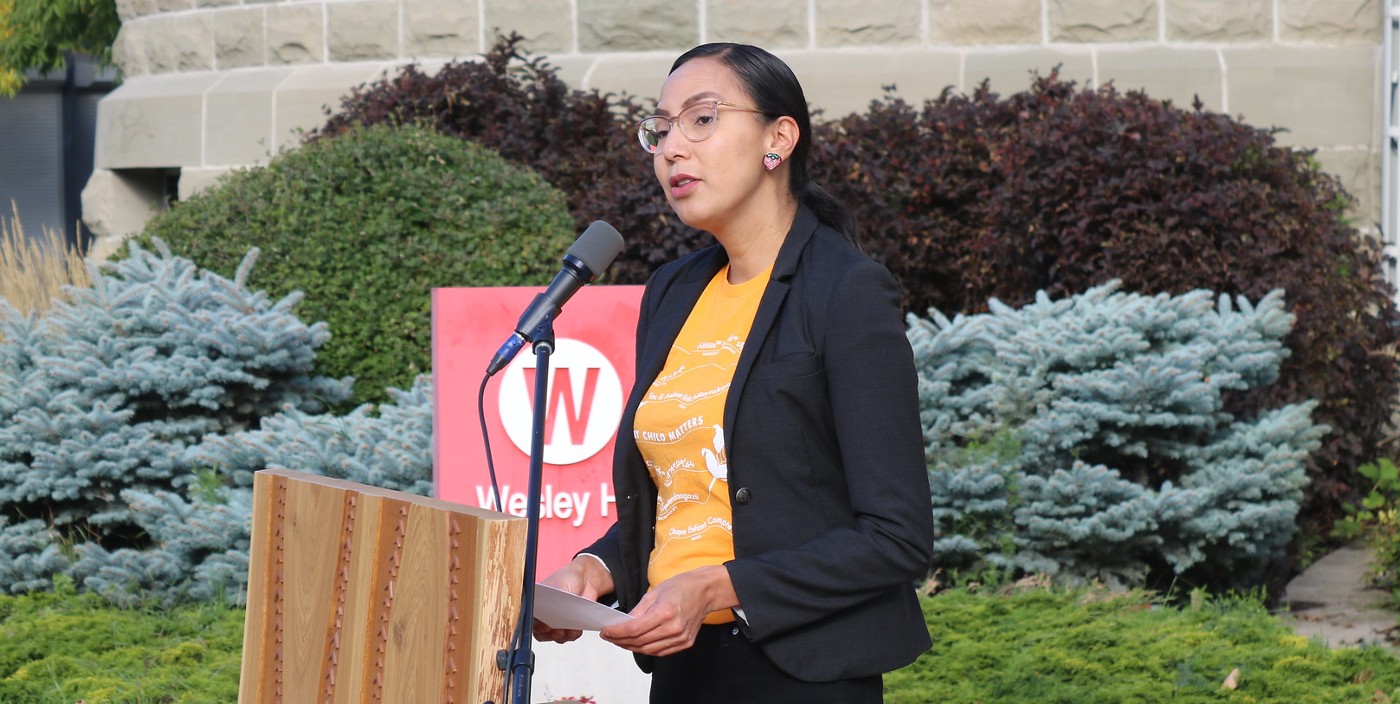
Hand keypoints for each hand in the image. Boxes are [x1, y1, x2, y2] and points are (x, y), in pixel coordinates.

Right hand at [532, 555, 614, 643]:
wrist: (586, 578)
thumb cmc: (568, 578)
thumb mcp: (560, 586)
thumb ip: (557, 600)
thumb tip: (556, 614)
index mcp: (537, 604)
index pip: (531, 620)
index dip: (537, 627)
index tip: (546, 627)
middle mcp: (544, 615)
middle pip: (541, 633)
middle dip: (550, 635)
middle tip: (559, 630)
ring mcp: (557, 621)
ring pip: (555, 637)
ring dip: (562, 636)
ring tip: (570, 630)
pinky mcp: (569, 626)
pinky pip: (568, 636)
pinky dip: (572, 635)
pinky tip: (576, 629)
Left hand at [600, 565, 737, 656]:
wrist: (704, 591)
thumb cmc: (680, 587)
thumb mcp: (654, 592)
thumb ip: (638, 611)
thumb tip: (622, 624)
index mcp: (665, 612)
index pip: (634, 629)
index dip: (617, 633)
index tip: (605, 632)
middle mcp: (674, 628)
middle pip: (640, 642)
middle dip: (620, 641)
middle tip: (609, 637)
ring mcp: (681, 638)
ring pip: (649, 650)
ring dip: (631, 647)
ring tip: (620, 641)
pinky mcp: (685, 643)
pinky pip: (660, 652)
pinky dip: (646, 649)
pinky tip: (637, 644)